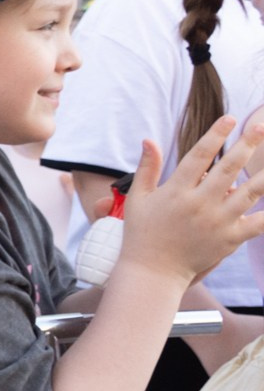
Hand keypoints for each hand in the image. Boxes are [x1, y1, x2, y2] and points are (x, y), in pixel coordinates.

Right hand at [116, 118, 263, 285]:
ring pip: (249, 192)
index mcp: (176, 191)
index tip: (229, 119)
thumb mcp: (138, 199)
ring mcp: (217, 222)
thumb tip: (149, 139)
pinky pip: (258, 223)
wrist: (153, 272)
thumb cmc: (142, 233)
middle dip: (246, 145)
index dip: (215, 135)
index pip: (199, 156)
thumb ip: (147, 168)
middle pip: (228, 168)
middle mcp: (199, 204)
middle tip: (259, 126)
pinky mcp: (230, 239)